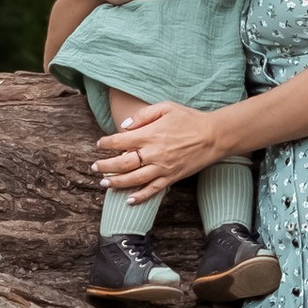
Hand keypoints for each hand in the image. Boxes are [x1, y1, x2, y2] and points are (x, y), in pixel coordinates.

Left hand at [91, 99, 227, 196]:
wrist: (213, 136)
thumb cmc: (189, 119)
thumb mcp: (166, 107)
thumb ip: (142, 116)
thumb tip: (123, 126)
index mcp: (150, 134)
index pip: (121, 141)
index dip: (107, 143)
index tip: (99, 144)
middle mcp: (154, 153)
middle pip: (123, 163)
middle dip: (105, 166)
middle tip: (94, 168)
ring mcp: (163, 168)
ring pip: (134, 179)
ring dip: (116, 183)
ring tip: (104, 183)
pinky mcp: (172, 178)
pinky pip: (153, 190)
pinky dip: (140, 197)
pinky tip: (129, 200)